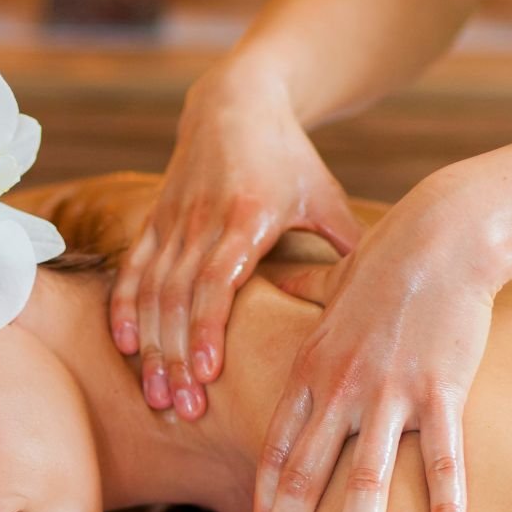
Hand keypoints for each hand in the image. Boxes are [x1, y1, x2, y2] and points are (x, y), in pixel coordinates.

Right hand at [114, 63, 362, 419]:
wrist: (236, 103)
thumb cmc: (290, 158)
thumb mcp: (325, 197)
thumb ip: (347, 247)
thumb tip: (386, 305)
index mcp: (246, 217)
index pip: (217, 280)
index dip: (209, 328)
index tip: (210, 373)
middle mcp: (202, 221)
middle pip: (179, 299)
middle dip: (177, 357)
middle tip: (184, 408)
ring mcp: (172, 222)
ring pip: (152, 293)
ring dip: (152, 347)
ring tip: (158, 396)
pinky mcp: (154, 222)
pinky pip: (133, 271)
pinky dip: (124, 309)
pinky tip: (124, 347)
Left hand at [252, 180, 496, 511]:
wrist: (442, 233)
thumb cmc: (388, 261)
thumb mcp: (330, 290)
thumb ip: (300, 301)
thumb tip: (277, 283)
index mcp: (309, 373)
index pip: (275, 451)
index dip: (265, 502)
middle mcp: (338, 390)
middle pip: (304, 477)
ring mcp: (387, 392)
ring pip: (365, 480)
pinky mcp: (439, 389)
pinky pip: (441, 459)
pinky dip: (446, 506)